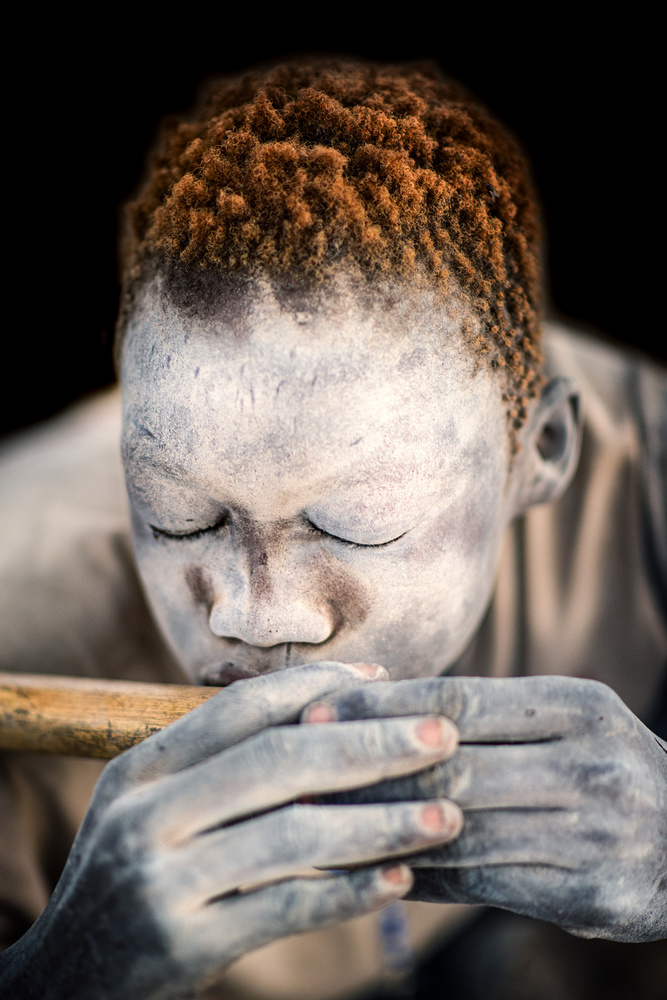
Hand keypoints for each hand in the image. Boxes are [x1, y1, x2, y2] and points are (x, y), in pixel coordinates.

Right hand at [0, 662, 460, 999]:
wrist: (63, 979)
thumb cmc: (131, 876)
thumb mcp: (153, 807)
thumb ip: (220, 766)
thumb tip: (328, 718)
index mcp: (142, 768)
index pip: (242, 707)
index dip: (319, 688)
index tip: (385, 682)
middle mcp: (149, 815)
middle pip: (278, 760)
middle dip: (370, 743)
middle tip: (440, 737)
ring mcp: (163, 881)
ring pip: (292, 836)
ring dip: (378, 823)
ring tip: (444, 816)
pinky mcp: (184, 944)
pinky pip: (284, 910)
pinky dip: (347, 894)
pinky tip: (398, 881)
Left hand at [311, 675, 666, 941]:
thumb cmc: (608, 766)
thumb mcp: (568, 720)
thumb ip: (491, 716)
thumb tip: (384, 707)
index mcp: (578, 707)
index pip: (460, 700)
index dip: (382, 706)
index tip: (316, 708)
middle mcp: (589, 765)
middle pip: (451, 764)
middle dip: (365, 767)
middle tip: (297, 767)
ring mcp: (593, 835)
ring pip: (458, 830)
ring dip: (379, 826)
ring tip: (316, 821)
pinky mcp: (586, 895)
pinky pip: (479, 884)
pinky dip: (418, 875)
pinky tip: (371, 867)